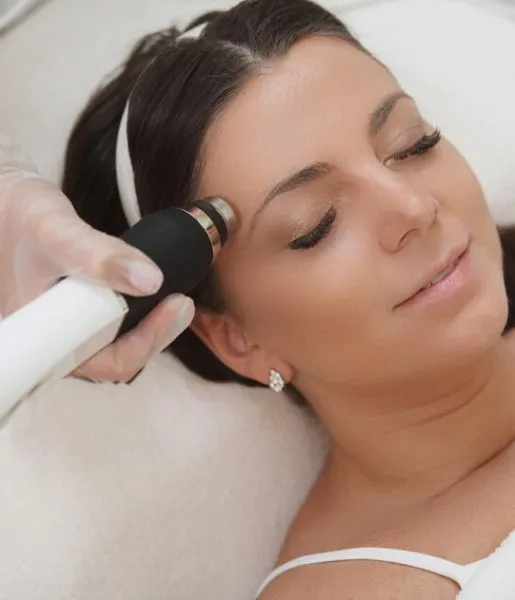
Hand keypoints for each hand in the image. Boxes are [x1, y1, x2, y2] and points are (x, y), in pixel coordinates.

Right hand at [0, 141, 193, 382]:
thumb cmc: (9, 212)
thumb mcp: (51, 226)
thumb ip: (94, 253)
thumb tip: (150, 280)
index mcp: (40, 338)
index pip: (103, 364)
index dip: (144, 344)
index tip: (174, 305)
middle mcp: (51, 342)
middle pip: (115, 359)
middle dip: (154, 334)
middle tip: (183, 303)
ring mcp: (61, 329)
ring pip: (114, 344)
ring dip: (148, 325)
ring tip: (175, 299)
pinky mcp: (70, 314)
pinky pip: (109, 326)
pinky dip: (135, 314)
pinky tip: (154, 294)